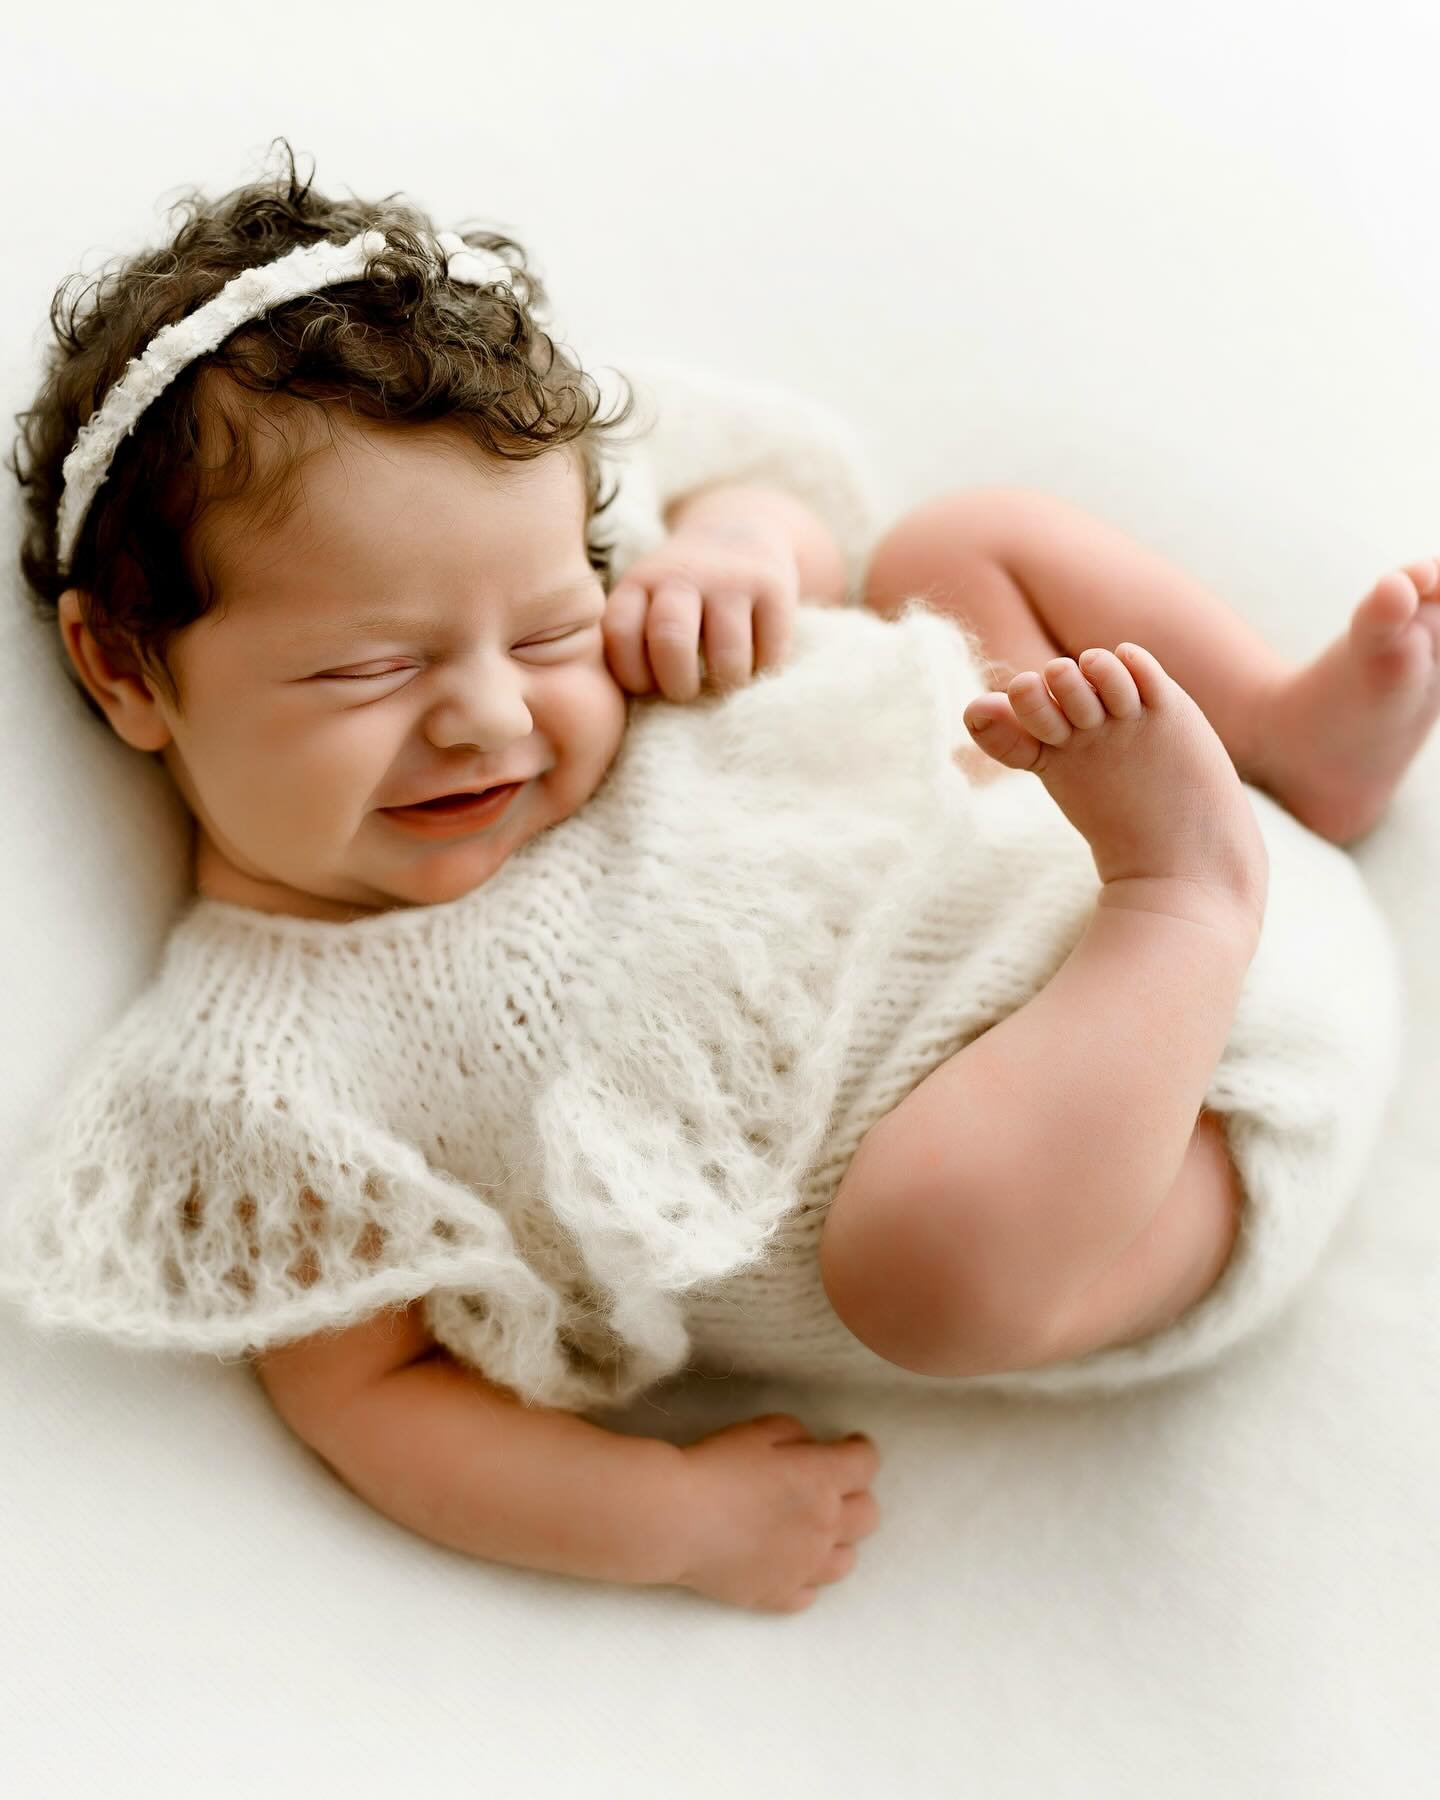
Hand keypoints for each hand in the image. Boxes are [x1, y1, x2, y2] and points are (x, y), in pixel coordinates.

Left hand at [601, 522, 800, 700]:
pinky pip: (770, 651)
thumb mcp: (647, 597)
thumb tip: (633, 708)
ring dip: (726, 683)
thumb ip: (634, 639)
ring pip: (728, 655)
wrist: (741, 525)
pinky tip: (755, 660)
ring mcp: (730, 578)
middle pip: (671, 641)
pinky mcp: (773, 586)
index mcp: (640, 581)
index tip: (647, 686)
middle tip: (686, 692)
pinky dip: (763, 669)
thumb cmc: (684, 590)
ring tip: (725, 680)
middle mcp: (682, 575)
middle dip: (678, 684)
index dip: (631, 674)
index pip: (620, 633)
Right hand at [669, 1413, 880, 1613]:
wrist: (675, 1519)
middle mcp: (825, 1527)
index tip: (849, 1445)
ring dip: (836, 1540)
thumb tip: (810, 1452)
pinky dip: (804, 1577)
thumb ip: (797, 1436)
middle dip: (855, 1495)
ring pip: (847, 1560)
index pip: (867, 1462)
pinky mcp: (779, 1596)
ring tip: (810, 1529)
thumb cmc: (716, 1465)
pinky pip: (810, 1593)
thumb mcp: (761, 1430)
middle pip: (868, 1515)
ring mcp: (804, 1568)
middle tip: (829, 1487)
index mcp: (824, 1479)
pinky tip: (786, 1562)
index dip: (860, 1449)